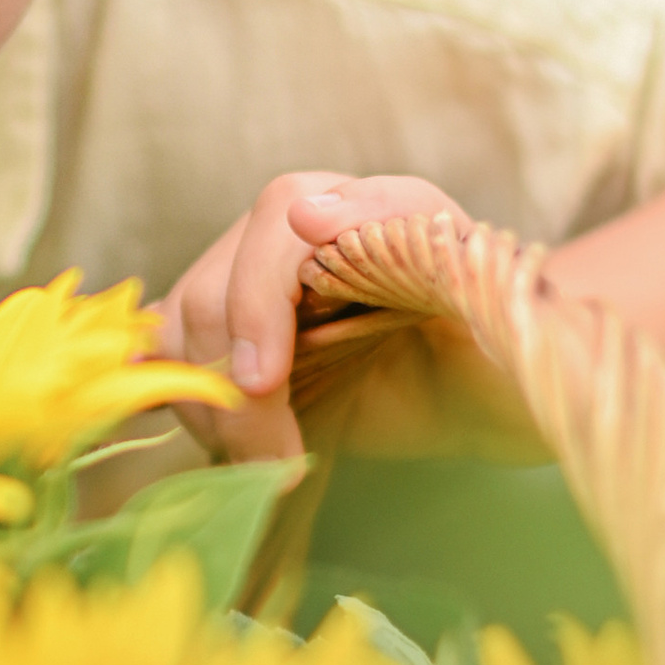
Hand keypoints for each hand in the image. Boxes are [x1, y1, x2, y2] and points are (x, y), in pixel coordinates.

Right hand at [150, 173, 494, 463]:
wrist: (483, 399)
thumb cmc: (497, 351)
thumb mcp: (489, 301)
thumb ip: (420, 248)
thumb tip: (306, 212)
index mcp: (362, 204)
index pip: (279, 223)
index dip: (258, 304)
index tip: (261, 384)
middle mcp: (295, 227)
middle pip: (214, 290)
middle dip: (235, 385)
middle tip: (279, 459)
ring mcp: (252, 277)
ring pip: (180, 329)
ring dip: (211, 407)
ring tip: (269, 460)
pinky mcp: (227, 329)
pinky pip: (167, 352)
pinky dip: (183, 397)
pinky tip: (226, 441)